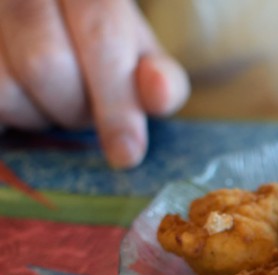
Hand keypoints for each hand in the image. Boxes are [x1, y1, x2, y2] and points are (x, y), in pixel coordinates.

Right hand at [0, 0, 189, 167]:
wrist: (48, 17)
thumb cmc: (98, 45)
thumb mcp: (139, 57)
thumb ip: (161, 79)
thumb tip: (160, 93)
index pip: (101, 36)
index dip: (116, 102)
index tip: (127, 154)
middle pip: (46, 63)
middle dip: (73, 107)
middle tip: (83, 108)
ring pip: (6, 87)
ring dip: (38, 114)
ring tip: (52, 98)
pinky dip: (9, 116)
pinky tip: (25, 99)